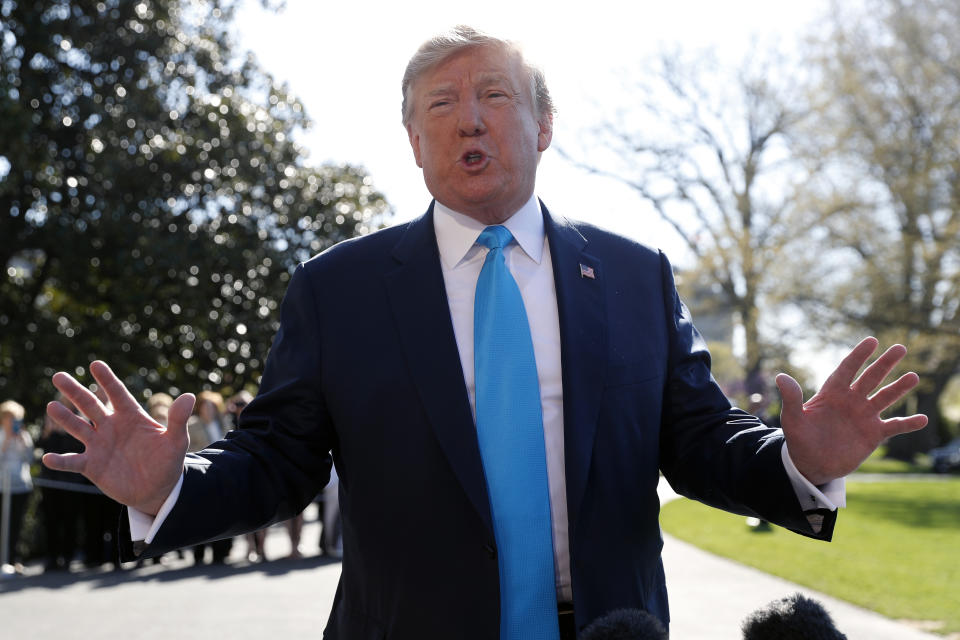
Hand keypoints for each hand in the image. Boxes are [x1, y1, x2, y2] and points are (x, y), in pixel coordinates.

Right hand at [42, 361, 193, 515]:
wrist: (158, 489)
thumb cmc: (167, 461)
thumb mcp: (176, 441)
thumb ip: (178, 419)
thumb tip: (189, 396)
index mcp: (130, 416)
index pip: (117, 394)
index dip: (107, 380)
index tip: (95, 364)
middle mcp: (111, 427)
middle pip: (90, 405)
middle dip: (75, 391)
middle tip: (58, 376)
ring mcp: (99, 445)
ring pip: (78, 428)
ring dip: (65, 418)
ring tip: (52, 406)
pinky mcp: (92, 466)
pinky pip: (73, 462)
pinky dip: (61, 461)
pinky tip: (48, 458)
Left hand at [775, 337, 927, 485]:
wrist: (811, 463)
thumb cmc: (799, 439)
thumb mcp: (792, 419)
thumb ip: (791, 398)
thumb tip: (781, 376)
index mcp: (832, 393)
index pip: (847, 369)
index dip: (858, 356)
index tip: (871, 341)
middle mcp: (851, 401)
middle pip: (870, 378)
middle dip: (884, 364)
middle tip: (900, 347)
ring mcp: (864, 416)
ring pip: (885, 398)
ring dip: (899, 388)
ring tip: (913, 376)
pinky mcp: (873, 434)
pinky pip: (894, 426)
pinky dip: (908, 423)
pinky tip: (923, 419)